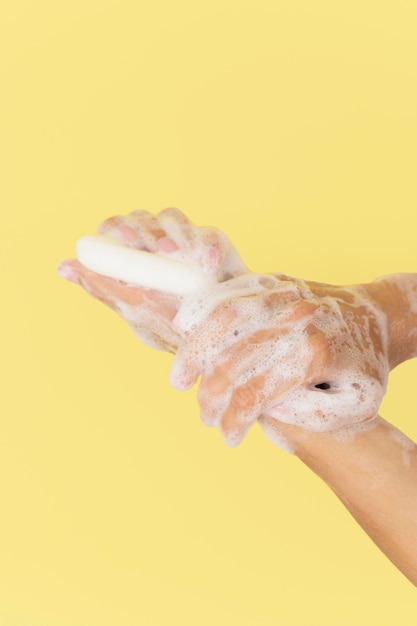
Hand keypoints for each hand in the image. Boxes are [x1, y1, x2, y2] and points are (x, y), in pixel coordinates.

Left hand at [58, 207, 247, 350]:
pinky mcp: (212, 247)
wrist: (217, 337)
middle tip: (161, 250)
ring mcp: (185, 244)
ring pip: (175, 219)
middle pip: (146, 218)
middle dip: (151, 230)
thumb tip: (63, 266)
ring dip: (179, 234)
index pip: (118, 227)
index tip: (127, 241)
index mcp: (132, 257)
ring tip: (182, 256)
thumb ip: (101, 286)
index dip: (119, 228)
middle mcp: (156, 245)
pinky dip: (210, 246)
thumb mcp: (134, 308)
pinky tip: (210, 266)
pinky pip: (211, 236)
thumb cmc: (171, 325)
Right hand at [170, 273, 389, 445]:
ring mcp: (283, 296)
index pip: (255, 393)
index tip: (229, 436)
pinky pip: (231, 290)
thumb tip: (271, 410)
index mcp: (313, 355)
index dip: (234, 419)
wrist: (381, 316)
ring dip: (195, 350)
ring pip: (224, 319)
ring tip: (180, 378)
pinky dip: (203, 307)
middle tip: (204, 416)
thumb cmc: (366, 364)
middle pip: (233, 361)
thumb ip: (315, 415)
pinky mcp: (275, 280)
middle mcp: (294, 321)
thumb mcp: (358, 403)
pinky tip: (185, 326)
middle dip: (210, 395)